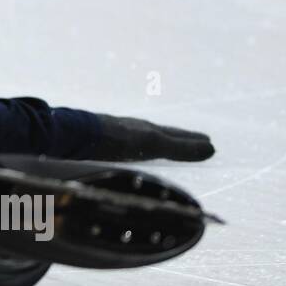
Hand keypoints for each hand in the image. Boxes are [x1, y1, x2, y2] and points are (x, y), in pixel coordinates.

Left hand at [91, 112, 214, 162]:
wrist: (73, 134)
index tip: (208, 141)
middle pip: (160, 135)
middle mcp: (133, 130)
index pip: (175, 136)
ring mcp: (115, 136)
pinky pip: (126, 148)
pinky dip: (137, 151)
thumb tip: (212, 149)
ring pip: (142, 140)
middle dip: (179, 139)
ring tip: (164, 147)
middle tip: (196, 141)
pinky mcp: (100, 146)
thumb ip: (179, 148)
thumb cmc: (114, 139)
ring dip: (158, 144)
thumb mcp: (152, 143)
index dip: (191, 140)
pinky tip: (129, 155)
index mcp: (147, 130)